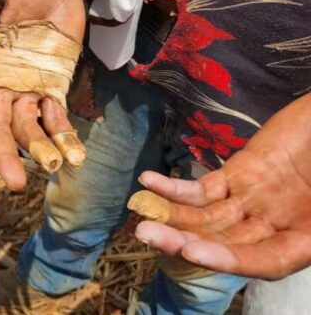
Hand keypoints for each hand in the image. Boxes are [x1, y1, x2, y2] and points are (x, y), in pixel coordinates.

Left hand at [132, 93, 310, 279]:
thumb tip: (299, 232)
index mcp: (307, 241)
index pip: (263, 261)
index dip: (229, 260)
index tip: (193, 251)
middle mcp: (277, 226)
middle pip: (224, 241)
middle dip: (183, 240)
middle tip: (145, 236)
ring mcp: (255, 199)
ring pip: (206, 216)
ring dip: (171, 215)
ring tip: (139, 214)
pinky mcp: (240, 172)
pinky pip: (203, 185)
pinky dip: (175, 186)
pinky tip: (150, 182)